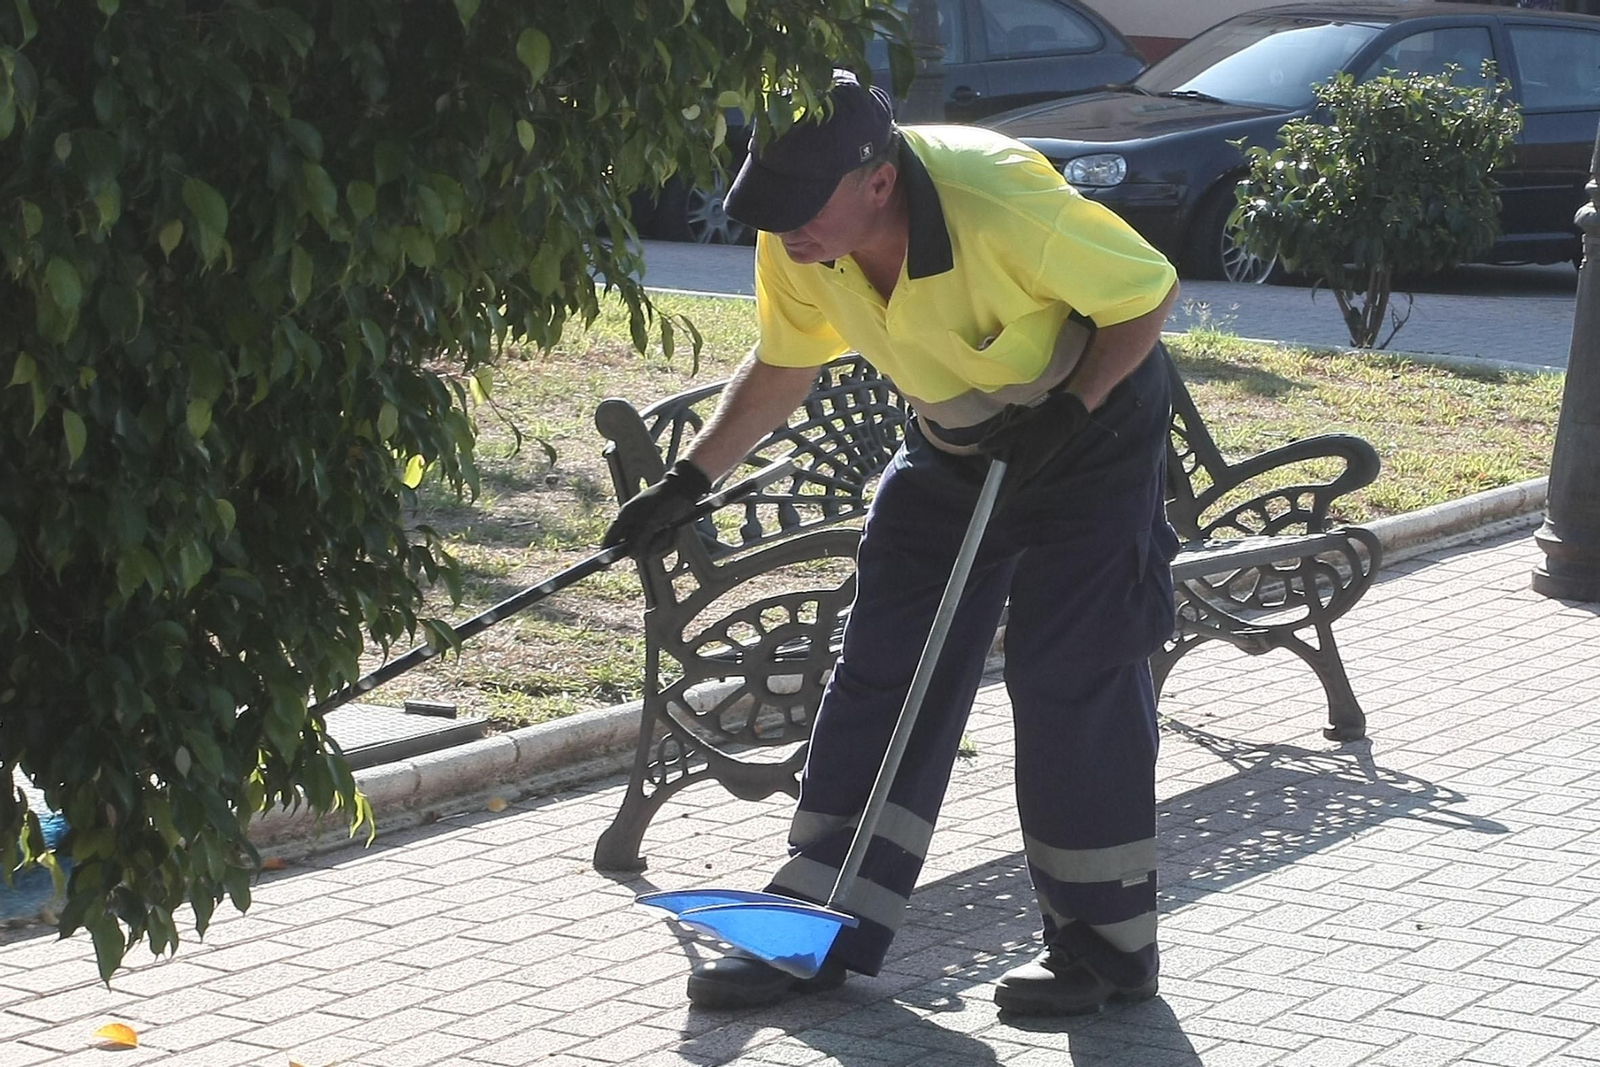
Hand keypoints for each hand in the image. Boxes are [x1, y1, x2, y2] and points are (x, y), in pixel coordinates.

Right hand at [602, 459, 712, 555]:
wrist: (682, 492)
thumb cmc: (663, 500)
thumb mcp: (650, 519)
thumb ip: (640, 537)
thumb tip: (632, 554)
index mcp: (624, 519)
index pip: (611, 540)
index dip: (607, 553)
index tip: (604, 568)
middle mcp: (633, 528)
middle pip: (633, 551)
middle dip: (648, 546)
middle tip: (658, 532)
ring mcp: (646, 533)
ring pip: (650, 552)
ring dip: (662, 542)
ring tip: (667, 527)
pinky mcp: (660, 536)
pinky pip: (662, 549)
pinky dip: (670, 541)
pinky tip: (673, 529)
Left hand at [975, 390, 1090, 494]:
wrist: (1062, 415)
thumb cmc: (1043, 425)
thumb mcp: (1019, 429)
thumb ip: (999, 438)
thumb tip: (980, 447)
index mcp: (1021, 467)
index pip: (1006, 489)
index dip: (998, 502)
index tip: (991, 517)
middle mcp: (1019, 464)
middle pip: (994, 458)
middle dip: (995, 437)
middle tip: (1005, 422)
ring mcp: (1019, 454)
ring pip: (998, 443)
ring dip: (1003, 426)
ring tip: (1017, 416)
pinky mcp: (1019, 445)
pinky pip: (1005, 435)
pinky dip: (1009, 424)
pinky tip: (1020, 416)